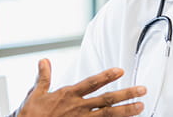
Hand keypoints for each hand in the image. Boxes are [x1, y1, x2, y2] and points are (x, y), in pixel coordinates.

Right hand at [17, 59, 145, 116]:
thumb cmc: (31, 116)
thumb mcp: (35, 94)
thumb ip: (44, 77)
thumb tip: (44, 60)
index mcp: (68, 95)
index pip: (92, 83)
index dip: (106, 76)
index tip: (120, 71)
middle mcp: (78, 107)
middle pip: (107, 100)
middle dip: (126, 95)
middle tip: (142, 90)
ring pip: (108, 116)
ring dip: (126, 112)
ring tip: (140, 107)